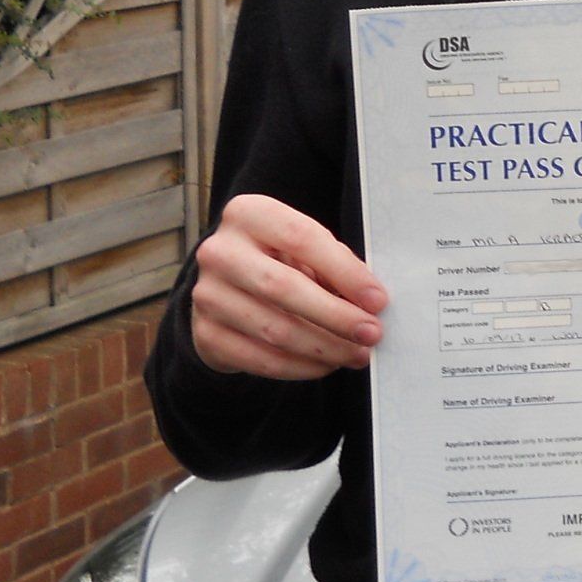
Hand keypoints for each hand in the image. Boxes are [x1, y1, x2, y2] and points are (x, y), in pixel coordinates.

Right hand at [190, 194, 387, 379]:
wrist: (226, 286)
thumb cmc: (279, 260)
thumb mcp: (303, 249)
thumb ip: (333, 265)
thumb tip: (370, 301)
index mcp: (248, 214)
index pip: (302, 238)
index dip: (344, 272)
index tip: (377, 299)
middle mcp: (220, 251)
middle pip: (284, 288)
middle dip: (336, 316)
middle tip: (371, 334)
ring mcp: (206, 294)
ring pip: (273, 329)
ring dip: (323, 348)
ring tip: (356, 354)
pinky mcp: (204, 333)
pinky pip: (257, 358)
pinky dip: (298, 367)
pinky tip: (325, 365)